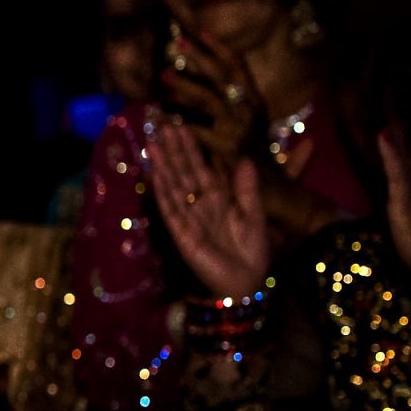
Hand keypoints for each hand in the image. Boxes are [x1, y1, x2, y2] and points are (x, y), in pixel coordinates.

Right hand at [153, 122, 271, 299]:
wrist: (246, 285)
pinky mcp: (182, 234)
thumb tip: (244, 159)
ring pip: (174, 186)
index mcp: (219, 199)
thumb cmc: (252, 253)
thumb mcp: (255, 216)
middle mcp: (200, 205)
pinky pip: (170, 209)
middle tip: (163, 125)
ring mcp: (188, 218)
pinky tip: (155, 174)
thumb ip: (247, 189)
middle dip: (174, 150)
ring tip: (154, 143)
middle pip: (184, 172)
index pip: (202, 168)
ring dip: (164, 165)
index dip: (192, 148)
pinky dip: (162, 192)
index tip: (183, 126)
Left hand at [156, 26, 261, 164]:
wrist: (268, 185)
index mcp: (254, 100)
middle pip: (221, 77)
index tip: (202, 32)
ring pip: (207, 99)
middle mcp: (248, 109)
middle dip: (200, 58)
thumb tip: (207, 77)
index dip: (220, 49)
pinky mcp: (226, 146)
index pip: (238, 67)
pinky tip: (158, 116)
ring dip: (184, 85)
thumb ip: (231, 101)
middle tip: (178, 44)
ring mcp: (238, 127)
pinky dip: (175, 122)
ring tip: (164, 75)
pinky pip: (195, 129)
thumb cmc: (252, 151)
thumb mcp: (248, 121)